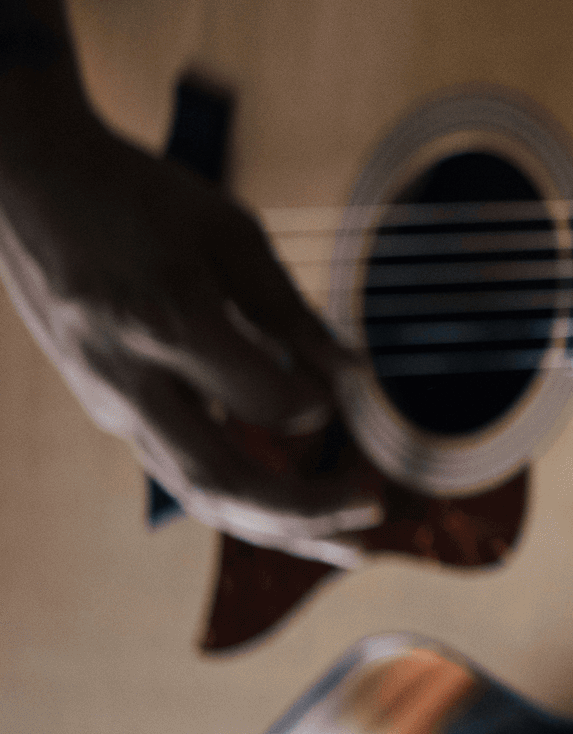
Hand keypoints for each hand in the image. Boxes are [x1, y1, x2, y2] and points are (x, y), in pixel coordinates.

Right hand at [0, 93, 376, 564]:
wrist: (32, 186)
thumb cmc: (139, 199)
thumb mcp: (228, 233)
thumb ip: (289, 310)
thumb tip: (355, 374)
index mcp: (168, 324)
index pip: (264, 400)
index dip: (317, 404)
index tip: (349, 391)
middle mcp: (133, 381)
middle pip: (223, 480)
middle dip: (307, 512)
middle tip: (378, 509)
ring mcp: (113, 404)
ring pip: (199, 493)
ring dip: (280, 528)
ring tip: (352, 547)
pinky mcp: (111, 411)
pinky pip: (182, 472)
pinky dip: (245, 501)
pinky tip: (297, 513)